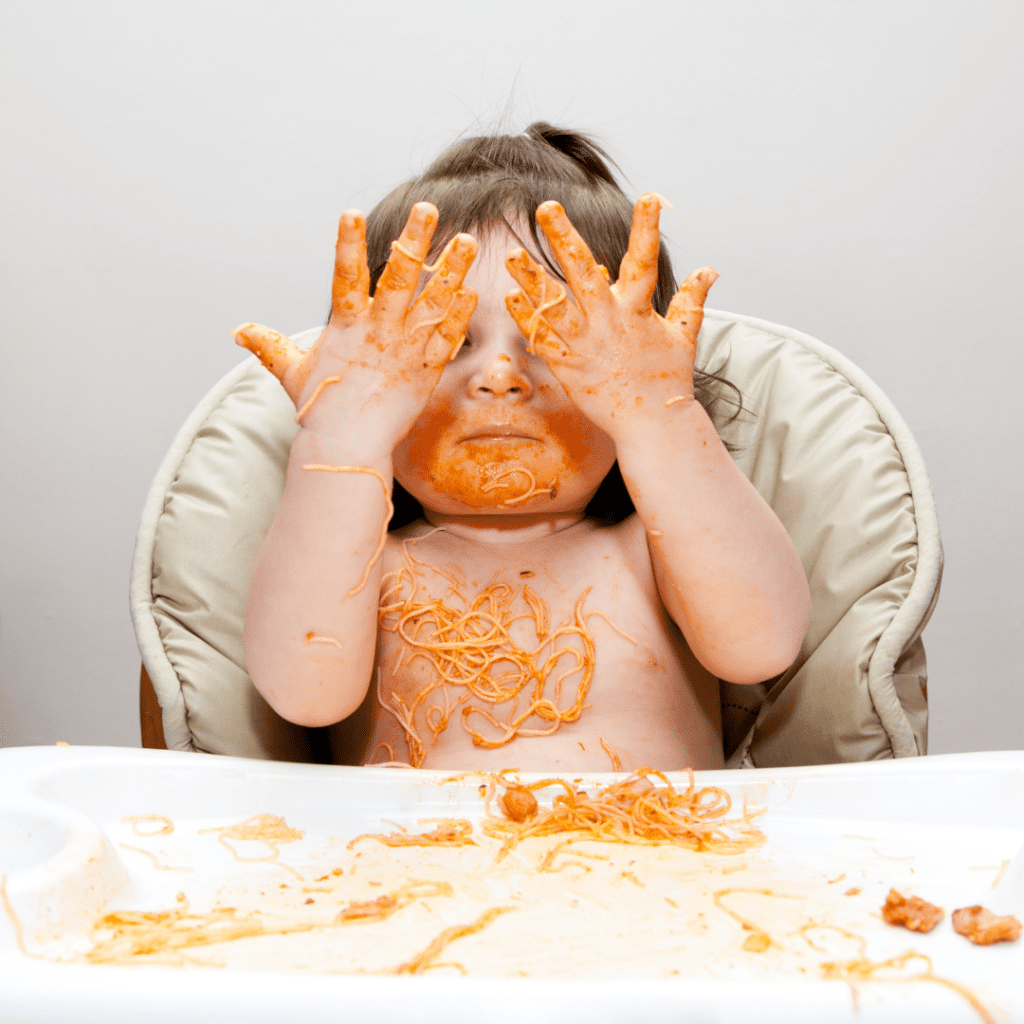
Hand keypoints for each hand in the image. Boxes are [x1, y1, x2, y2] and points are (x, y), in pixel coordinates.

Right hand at [232, 203, 477, 446]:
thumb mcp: (292, 373)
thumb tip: (238, 332)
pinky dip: (459, 315)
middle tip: (427, 209)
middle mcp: (379, 332)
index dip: (347, 244)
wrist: (349, 446)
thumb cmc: (320, 410)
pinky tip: (472, 291)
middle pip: (399, 279)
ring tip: (466, 241)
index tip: (350, 211)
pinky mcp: (427, 371)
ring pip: (432, 303)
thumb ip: (271, 346)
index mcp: (347, 326)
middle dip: (413, 242)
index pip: (344, 276)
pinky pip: (447, 339)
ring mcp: (406, 350)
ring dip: (451, 270)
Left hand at [503, 195, 715, 439]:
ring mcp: (585, 345)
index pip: (644, 262)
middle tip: (547, 208)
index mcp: (638, 311)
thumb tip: (711, 269)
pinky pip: (543, 339)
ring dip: (531, 279)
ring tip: (511, 255)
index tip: (649, 196)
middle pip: (582, 273)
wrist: (652, 425)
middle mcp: (608, 323)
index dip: (648, 229)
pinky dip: (528, 319)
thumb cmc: (668, 380)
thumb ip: (692, 299)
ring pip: (553, 305)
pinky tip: (512, 298)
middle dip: (564, 238)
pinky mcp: (569, 367)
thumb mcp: (685, 336)